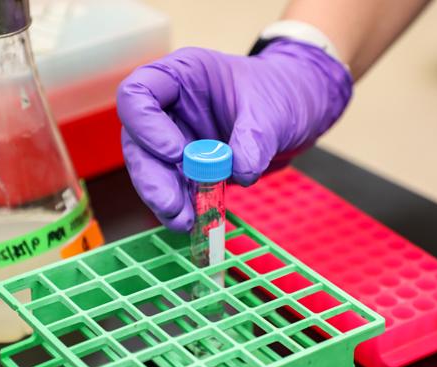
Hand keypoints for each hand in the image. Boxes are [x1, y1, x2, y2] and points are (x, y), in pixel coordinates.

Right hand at [117, 39, 351, 230]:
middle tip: (172, 205)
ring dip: (163, 198)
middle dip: (152, 177)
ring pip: (151, 170)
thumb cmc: (281, 92)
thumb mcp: (272, 109)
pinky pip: (174, 187)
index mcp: (181, 76)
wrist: (298, 110)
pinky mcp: (187, 165)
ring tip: (185, 221)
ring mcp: (176, 137)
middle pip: (138, 142)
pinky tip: (193, 220)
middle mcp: (170, 107)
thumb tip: (240, 171)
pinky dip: (181, 206)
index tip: (177, 154)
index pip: (138, 94)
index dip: (146, 126)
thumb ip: (254, 137)